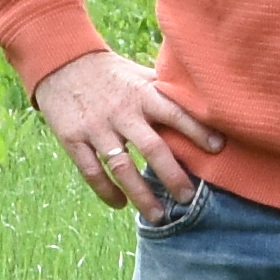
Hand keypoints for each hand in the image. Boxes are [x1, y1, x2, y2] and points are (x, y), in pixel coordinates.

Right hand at [32, 50, 221, 213]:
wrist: (61, 63)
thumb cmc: (111, 72)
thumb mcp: (140, 74)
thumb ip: (166, 92)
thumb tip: (203, 106)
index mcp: (143, 94)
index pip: (175, 113)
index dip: (197, 131)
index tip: (217, 149)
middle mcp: (122, 112)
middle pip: (152, 148)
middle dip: (173, 176)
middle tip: (188, 198)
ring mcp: (96, 127)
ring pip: (122, 167)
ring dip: (141, 195)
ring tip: (158, 216)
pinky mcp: (73, 139)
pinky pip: (92, 172)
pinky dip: (107, 192)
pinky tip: (120, 204)